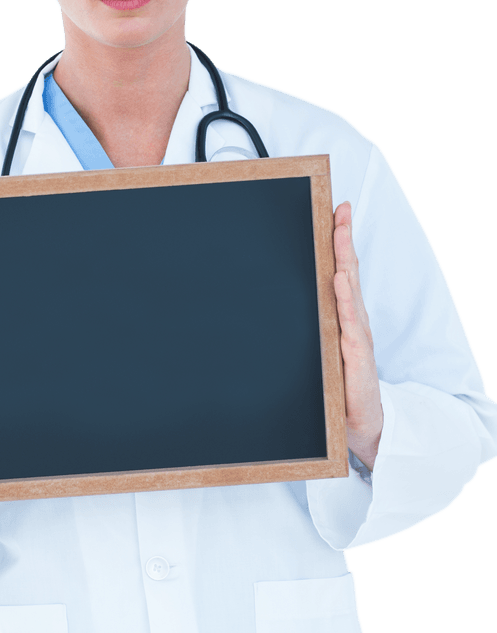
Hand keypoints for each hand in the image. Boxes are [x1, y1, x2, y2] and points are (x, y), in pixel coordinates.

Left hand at [333, 202, 383, 470]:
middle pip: (347, 271)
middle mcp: (351, 319)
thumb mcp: (319, 352)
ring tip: (340, 232)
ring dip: (345, 259)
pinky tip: (339, 281)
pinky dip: (345, 300)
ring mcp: (356, 334)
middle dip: (344, 238)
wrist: (360, 423)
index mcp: (342, 316)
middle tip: (341, 209)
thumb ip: (308, 328)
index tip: (337, 211)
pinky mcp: (356, 355)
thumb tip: (274, 306)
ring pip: (350, 289)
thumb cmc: (338, 386)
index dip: (339, 241)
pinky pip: (349, 323)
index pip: (341, 271)